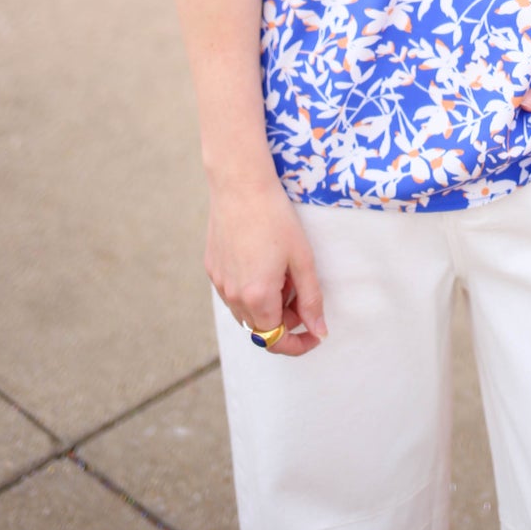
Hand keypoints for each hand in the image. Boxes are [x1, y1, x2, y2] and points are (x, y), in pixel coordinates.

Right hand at [205, 177, 327, 356]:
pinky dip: (251, 291)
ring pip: (245, 313)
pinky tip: (264, 263)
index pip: (275, 341)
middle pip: (260, 329)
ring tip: (283, 274)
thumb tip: (318, 331)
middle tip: (301, 292)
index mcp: (257, 298)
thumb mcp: (302, 259)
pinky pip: (232, 293)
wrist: (241, 185)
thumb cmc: (276, 218)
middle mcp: (232, 297)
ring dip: (267, 307)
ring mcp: (218, 283)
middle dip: (285, 321)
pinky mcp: (211, 269)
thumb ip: (311, 300)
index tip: (314, 334)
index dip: (297, 344)